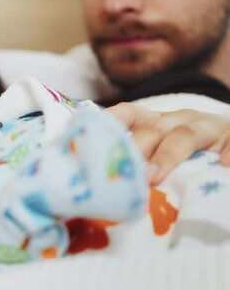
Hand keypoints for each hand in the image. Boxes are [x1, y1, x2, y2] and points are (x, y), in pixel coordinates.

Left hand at [107, 102, 229, 184]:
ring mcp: (207, 128)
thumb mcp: (162, 150)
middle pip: (151, 129)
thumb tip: (103, 188)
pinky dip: (228, 152)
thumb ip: (139, 163)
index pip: (127, 114)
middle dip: (133, 149)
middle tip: (120, 174)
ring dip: (166, 156)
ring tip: (153, 177)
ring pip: (184, 135)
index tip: (87, 138)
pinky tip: (224, 165)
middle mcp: (178, 120)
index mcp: (156, 123)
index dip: (108, 123)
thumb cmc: (190, 154)